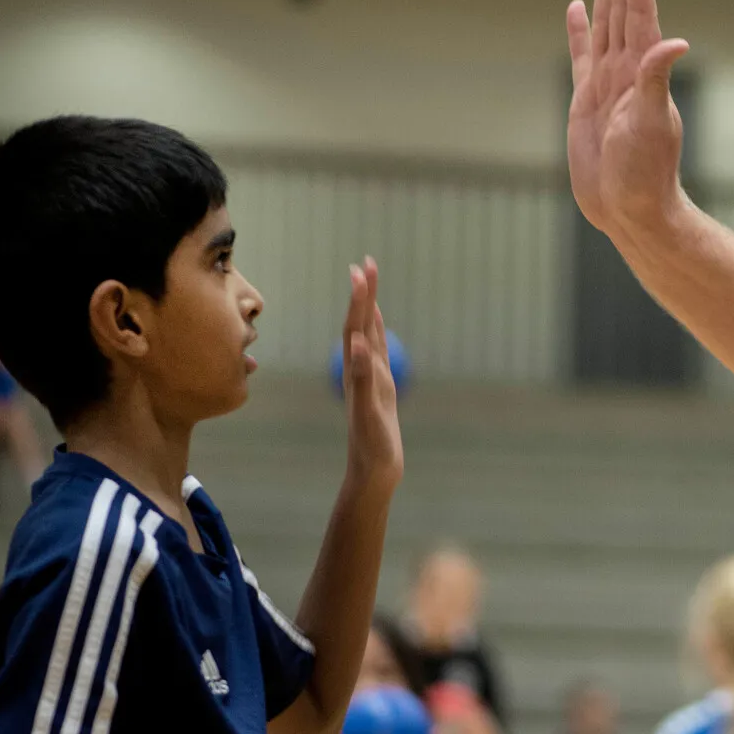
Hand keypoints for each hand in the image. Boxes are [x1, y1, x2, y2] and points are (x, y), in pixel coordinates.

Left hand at [341, 258, 401, 491]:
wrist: (373, 470)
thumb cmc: (371, 445)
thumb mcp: (367, 412)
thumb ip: (362, 376)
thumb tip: (355, 342)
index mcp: (357, 370)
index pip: (356, 327)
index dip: (359, 298)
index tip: (361, 269)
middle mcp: (360, 368)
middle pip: (360, 323)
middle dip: (363, 293)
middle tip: (366, 263)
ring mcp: (370, 376)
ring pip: (366, 334)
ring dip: (367, 307)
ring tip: (368, 282)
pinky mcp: (378, 386)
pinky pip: (375, 351)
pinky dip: (374, 332)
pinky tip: (372, 324)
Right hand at [564, 0, 692, 238]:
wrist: (629, 208)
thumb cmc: (645, 172)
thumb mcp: (652, 123)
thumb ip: (657, 80)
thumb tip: (677, 43)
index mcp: (642, 71)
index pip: (640, 13)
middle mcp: (626, 71)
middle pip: (624, 10)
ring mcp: (607, 84)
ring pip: (606, 26)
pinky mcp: (586, 100)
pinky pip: (581, 55)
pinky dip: (579, 31)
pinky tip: (577, 9)